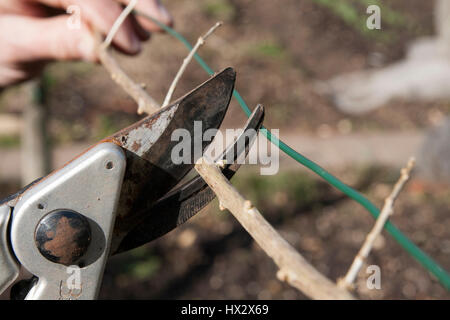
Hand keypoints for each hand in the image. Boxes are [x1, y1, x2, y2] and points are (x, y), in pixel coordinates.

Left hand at [0, 0, 172, 86]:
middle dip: (133, 0)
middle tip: (162, 24)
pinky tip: (138, 23)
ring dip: (134, 3)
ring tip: (150, 32)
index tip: (132, 44)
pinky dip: (126, 6)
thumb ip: (57, 42)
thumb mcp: (18, 48)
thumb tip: (100, 50)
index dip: (107, 13)